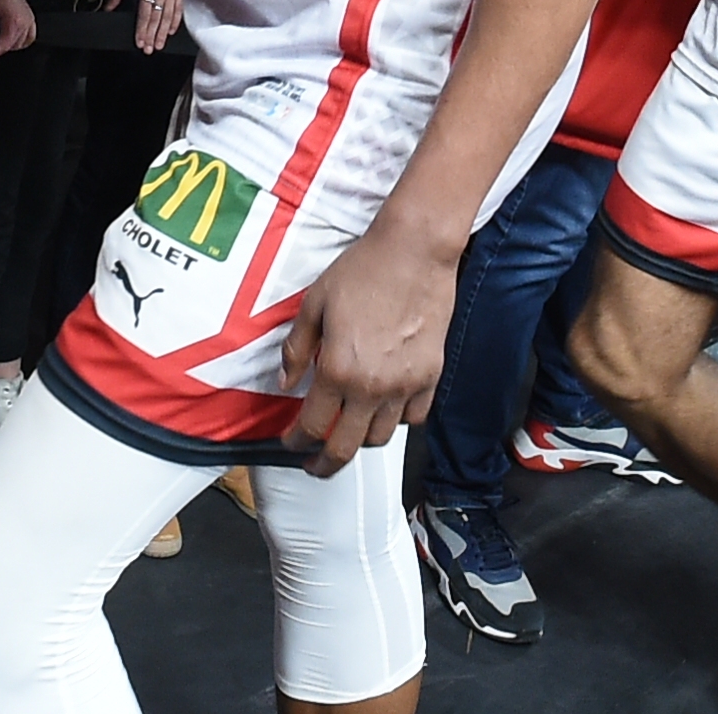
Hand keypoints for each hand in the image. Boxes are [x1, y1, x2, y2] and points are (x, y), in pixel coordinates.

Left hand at [0, 0, 36, 57]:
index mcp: (14, 20)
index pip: (4, 45)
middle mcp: (25, 22)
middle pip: (12, 46)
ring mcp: (30, 21)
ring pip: (21, 44)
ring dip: (8, 46)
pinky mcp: (31, 20)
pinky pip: (29, 38)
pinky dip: (20, 42)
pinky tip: (10, 39)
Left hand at [133, 0, 184, 52]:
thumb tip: (108, 9)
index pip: (145, 14)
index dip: (142, 29)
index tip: (140, 42)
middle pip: (157, 18)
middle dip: (152, 35)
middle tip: (148, 50)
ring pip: (168, 16)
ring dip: (163, 32)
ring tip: (158, 45)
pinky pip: (179, 8)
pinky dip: (175, 20)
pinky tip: (171, 31)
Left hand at [278, 222, 453, 475]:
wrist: (414, 252)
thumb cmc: (363, 271)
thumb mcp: (314, 304)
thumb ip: (296, 348)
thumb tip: (286, 383)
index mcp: (338, 369)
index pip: (312, 426)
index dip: (296, 441)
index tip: (291, 443)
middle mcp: (372, 386)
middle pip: (345, 448)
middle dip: (324, 464)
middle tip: (315, 465)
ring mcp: (405, 385)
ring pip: (381, 438)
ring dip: (360, 441)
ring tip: (350, 432)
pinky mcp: (431, 376)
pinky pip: (414, 418)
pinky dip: (397, 421)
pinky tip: (386, 410)